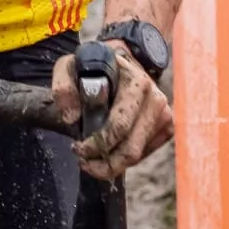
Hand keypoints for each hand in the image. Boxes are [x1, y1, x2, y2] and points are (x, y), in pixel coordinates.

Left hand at [52, 42, 173, 180]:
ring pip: (137, 156)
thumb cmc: (93, 67)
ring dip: (112, 165)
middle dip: (104, 164)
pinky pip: (143, 154)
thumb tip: (71, 118)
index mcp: (137, 83)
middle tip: (83, 162)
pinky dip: (124, 159)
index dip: (96, 144)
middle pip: (130, 149)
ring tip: (91, 160)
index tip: (77, 149)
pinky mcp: (166, 126)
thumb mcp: (70, 67)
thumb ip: (63, 88)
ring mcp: (164, 114)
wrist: (121, 62)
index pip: (119, 126)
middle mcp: (156, 99)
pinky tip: (109, 149)